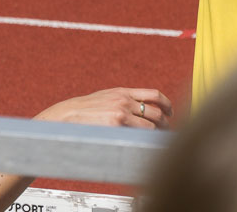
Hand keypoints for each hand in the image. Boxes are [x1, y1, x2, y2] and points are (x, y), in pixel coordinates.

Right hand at [34, 87, 172, 129]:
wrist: (66, 116)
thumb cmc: (84, 110)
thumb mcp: (105, 97)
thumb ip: (123, 100)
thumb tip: (141, 109)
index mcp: (123, 92)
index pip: (154, 95)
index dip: (167, 104)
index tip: (170, 112)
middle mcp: (124, 100)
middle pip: (156, 112)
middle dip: (165, 123)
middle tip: (167, 132)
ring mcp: (121, 113)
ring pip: (150, 126)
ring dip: (157, 135)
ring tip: (156, 141)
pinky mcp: (116, 125)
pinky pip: (139, 135)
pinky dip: (146, 140)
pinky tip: (146, 145)